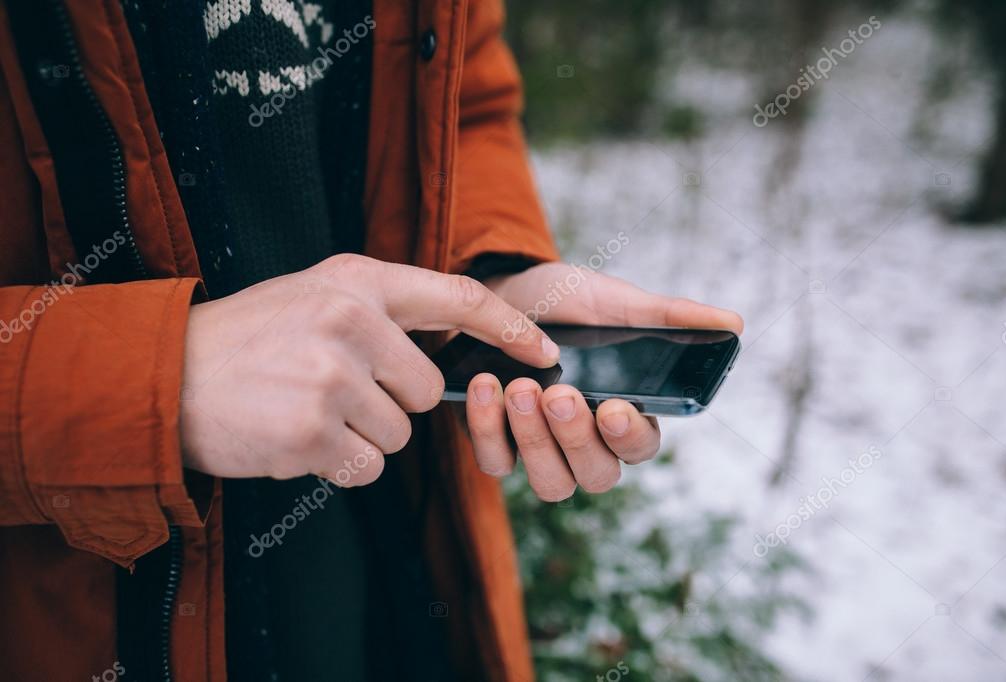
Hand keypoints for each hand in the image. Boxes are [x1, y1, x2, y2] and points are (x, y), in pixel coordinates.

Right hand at [180, 254, 558, 484]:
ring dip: (360, 436)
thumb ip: (379, 310)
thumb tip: (446, 348)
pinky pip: (365, 466)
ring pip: (397, 434)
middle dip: (390, 403)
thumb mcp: (315, 295)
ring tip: (306, 411)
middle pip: (425, 389)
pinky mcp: (313, 430)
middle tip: (333, 391)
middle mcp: (350, 321)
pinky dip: (337, 465)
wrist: (165, 374)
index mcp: (357, 280)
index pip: (458, 296)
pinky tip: (295, 438)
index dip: (508, 327)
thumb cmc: (249, 338)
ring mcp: (332, 376)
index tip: (544, 351)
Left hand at [466, 262, 742, 500]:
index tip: (614, 408)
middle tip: (559, 393)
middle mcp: (587, 443)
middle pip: (596, 475)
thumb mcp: (617, 302)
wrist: (505, 292)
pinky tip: (487, 386)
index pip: (641, 447)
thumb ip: (670, 316)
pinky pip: (498, 463)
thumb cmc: (570, 303)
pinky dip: (489, 430)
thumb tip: (734, 323)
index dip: (630, 436)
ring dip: (535, 441)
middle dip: (576, 438)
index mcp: (627, 414)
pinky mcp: (500, 445)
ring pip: (550, 482)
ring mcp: (542, 450)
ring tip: (520, 389)